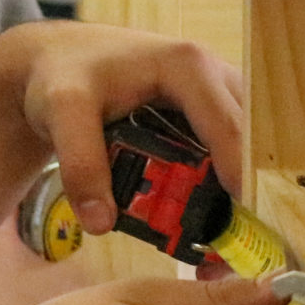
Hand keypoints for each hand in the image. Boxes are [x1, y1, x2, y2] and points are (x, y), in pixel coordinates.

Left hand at [0, 22, 244, 236]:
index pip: (229, 128)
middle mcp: (212, 76)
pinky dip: (222, 187)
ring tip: (223, 244)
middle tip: (237, 246)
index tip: (246, 225)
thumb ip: (80, 163)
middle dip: (247, 194)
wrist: (56, 58)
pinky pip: (228, 152)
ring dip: (239, 193)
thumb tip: (100, 223)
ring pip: (245, 149)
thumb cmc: (62, 73)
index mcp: (188, 67)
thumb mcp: (63, 111)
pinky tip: (208, 224)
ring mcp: (214, 94)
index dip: (241, 177)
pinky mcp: (206, 114)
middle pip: (248, 141)